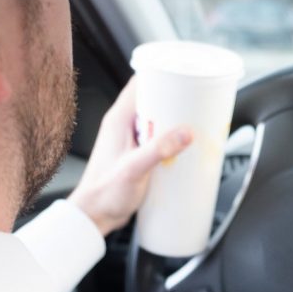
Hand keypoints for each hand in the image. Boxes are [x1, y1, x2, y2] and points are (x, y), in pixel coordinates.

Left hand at [68, 77, 192, 235]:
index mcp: (118, 119)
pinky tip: (186, 147)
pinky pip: (159, 139)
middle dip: (176, 98)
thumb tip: (186, 133)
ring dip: (176, 120)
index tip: (184, 74)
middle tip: (198, 101)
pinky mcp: (138, 156)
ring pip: (158, 120)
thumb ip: (159, 150)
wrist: (94, 217)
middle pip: (154, 100)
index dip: (162, 74)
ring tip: (197, 122)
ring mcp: (131, 141)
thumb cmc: (103, 192)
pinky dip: (173, 138)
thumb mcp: (134, 168)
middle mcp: (124, 126)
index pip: (140, 83)